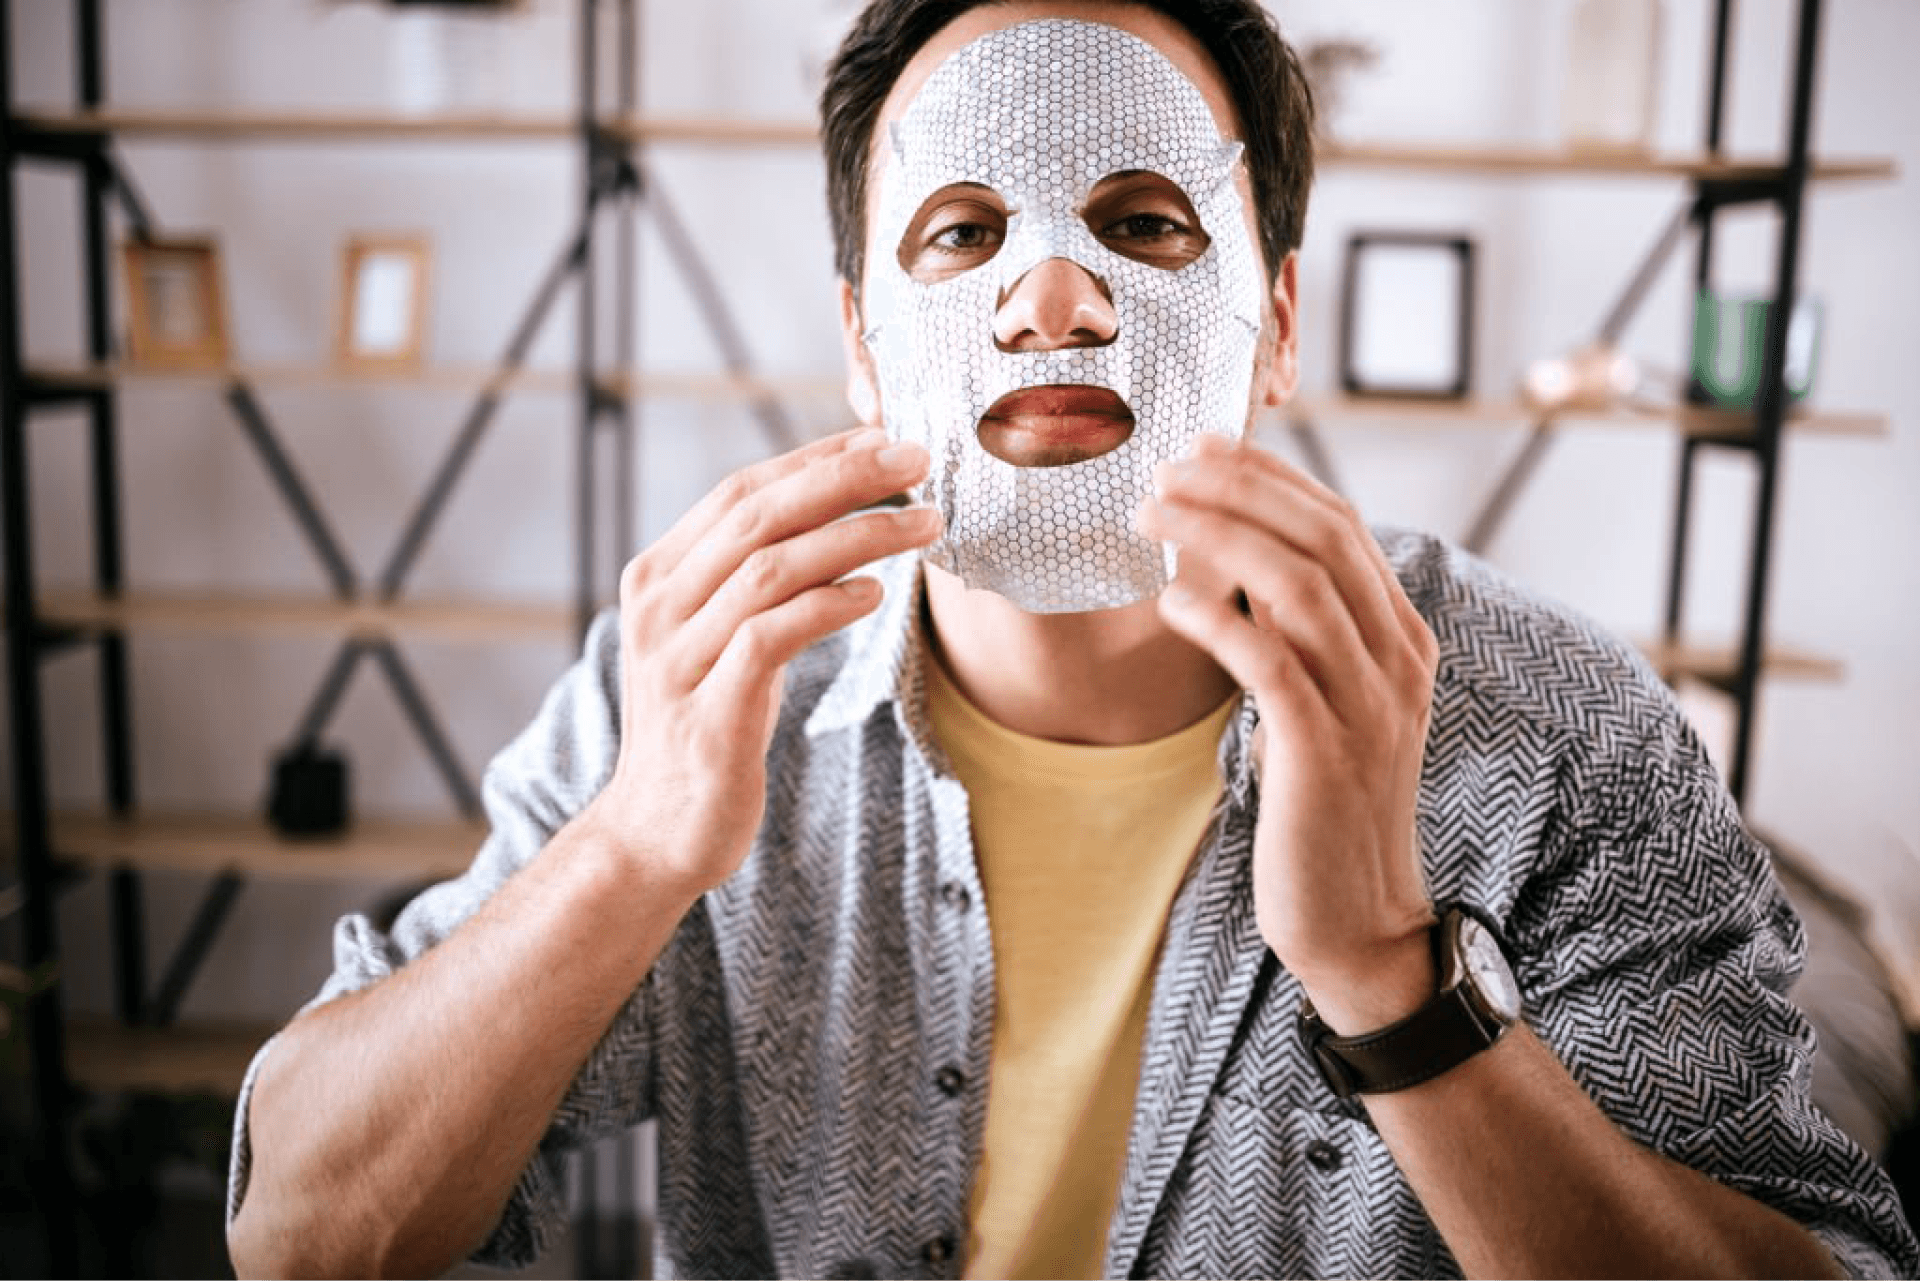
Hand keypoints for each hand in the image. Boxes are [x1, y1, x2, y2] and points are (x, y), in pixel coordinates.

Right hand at [591, 428, 940, 894]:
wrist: (656, 835)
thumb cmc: (708, 729)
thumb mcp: (724, 641)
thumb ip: (759, 582)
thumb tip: (839, 518)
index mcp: (660, 577)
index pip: (742, 492)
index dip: (816, 458)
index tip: (885, 436)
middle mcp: (660, 607)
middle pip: (758, 515)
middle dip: (845, 478)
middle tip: (918, 458)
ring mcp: (680, 659)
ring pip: (771, 568)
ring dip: (857, 537)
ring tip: (925, 525)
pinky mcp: (709, 712)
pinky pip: (771, 636)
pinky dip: (827, 605)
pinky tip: (876, 595)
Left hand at [1138, 434, 1438, 1032]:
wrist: (1359, 921)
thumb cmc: (1327, 808)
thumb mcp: (1333, 706)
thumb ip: (1310, 638)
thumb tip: (1243, 568)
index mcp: (1402, 640)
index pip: (1342, 525)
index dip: (1271, 478)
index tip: (1205, 446)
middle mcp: (1396, 661)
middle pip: (1322, 537)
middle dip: (1238, 489)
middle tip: (1165, 467)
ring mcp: (1367, 706)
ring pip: (1296, 586)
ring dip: (1216, 537)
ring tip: (1150, 516)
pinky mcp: (1325, 751)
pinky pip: (1269, 663)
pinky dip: (1217, 619)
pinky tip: (1170, 600)